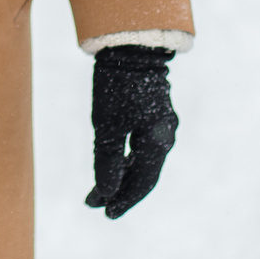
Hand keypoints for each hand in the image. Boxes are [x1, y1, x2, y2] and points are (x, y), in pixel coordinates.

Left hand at [84, 46, 177, 218]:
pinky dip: (125, 157)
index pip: (143, 182)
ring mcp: (161, 124)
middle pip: (143, 173)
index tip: (105, 214)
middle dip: (118, 190)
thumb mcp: (106, 126)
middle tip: (94, 203)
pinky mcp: (153, 113)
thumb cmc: (116, 84)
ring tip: (96, 188)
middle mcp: (165, 135)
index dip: (124, 201)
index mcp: (158, 141)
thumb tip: (106, 192)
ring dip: (120, 174)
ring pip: (141, 160)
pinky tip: (111, 163)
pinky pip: (141, 145)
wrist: (130, 44)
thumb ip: (106, 161)